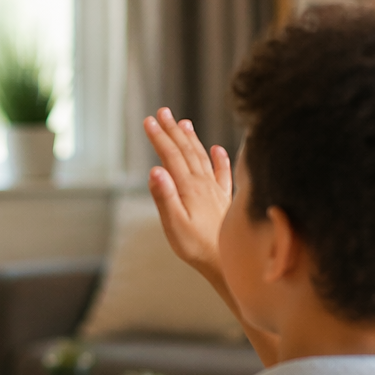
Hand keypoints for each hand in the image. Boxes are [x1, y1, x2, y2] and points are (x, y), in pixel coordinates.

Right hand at [144, 108, 232, 276]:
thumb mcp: (174, 225)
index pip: (170, 156)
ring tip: (183, 122)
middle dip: (172, 130)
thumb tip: (155, 170)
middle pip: (186, 150)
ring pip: (202, 157)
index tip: (148, 121)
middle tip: (162, 112)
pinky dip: (219, 160)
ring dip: (191, 139)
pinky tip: (218, 150)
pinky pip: (223, 174)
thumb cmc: (197, 247)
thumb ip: (164, 197)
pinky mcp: (224, 200)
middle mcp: (203, 184)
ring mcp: (215, 190)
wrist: (226, 262)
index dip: (158, 137)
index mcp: (188, 188)